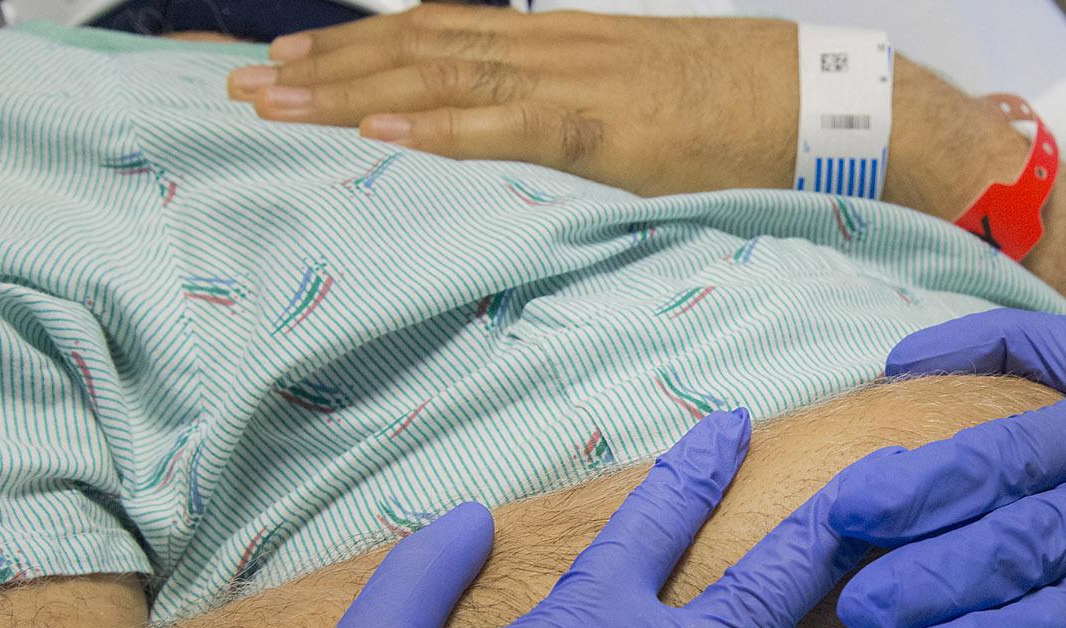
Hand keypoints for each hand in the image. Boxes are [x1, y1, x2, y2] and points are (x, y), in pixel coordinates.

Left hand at [227, 7, 796, 195]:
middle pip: (419, 45)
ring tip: (272, 102)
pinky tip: (379, 134)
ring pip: (445, 75)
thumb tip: (538, 157)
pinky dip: (443, 129)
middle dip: (324, 66)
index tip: (288, 64)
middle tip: (238, 82)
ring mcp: (583, 83)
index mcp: (563, 45)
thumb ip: (583, 124)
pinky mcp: (614, 130)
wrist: (827, 103)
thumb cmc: (749, 109)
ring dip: (352, 91)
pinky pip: (514, 124)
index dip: (358, 47)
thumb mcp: (648, 108)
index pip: (440, 34)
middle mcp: (558, 49)